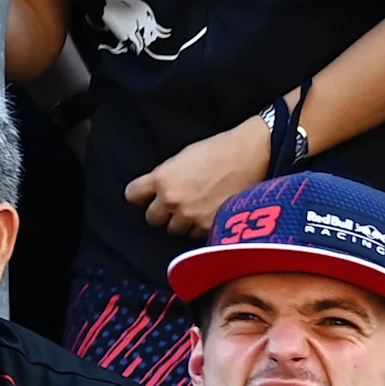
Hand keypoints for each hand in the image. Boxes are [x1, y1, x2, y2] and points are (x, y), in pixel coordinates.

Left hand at [126, 120, 269, 238]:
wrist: (252, 156)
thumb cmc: (219, 151)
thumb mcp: (183, 158)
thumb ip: (165, 177)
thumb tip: (157, 192)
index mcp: (162, 178)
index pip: (133, 195)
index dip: (141, 195)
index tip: (146, 195)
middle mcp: (172, 200)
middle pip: (152, 218)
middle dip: (163, 212)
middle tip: (177, 203)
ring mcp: (191, 216)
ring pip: (174, 229)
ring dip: (183, 221)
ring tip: (198, 207)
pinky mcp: (209, 228)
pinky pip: (196, 234)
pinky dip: (202, 227)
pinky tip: (212, 212)